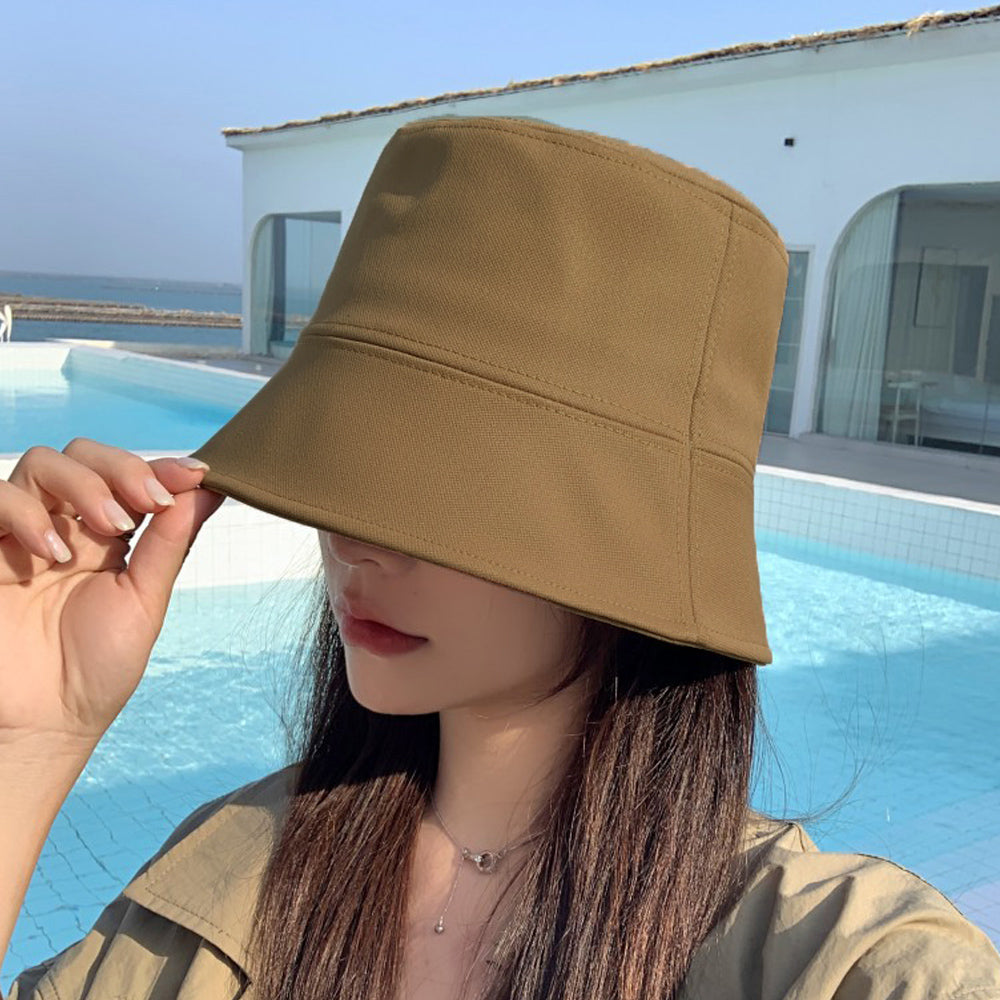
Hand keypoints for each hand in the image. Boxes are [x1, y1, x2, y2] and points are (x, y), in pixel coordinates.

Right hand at [0, 438, 224, 751]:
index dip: (159, 467)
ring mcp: (23, 535)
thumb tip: (209, 489)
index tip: (193, 474)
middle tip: (147, 504)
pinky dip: (27, 513)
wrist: (44, 724)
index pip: (130, 477)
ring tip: (109, 527)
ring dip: (84, 484)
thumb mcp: (144, 601)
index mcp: (108, 538)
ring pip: (42, 464)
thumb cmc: (96, 670)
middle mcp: (65, 528)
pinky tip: (54, 552)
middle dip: (122, 468)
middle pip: (84, 455)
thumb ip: (169, 543)